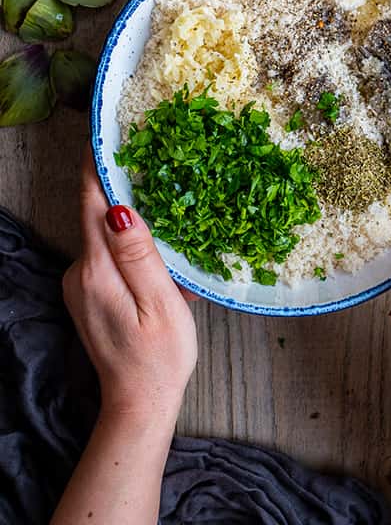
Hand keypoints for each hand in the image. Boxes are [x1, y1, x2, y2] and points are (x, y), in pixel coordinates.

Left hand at [64, 165, 197, 427]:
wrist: (140, 402)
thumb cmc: (159, 356)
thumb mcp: (160, 303)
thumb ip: (139, 254)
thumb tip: (119, 207)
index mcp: (97, 270)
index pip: (92, 200)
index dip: (100, 161)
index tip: (110, 127)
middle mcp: (80, 272)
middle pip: (97, 213)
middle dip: (125, 184)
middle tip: (156, 153)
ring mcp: (81, 284)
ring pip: (107, 234)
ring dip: (136, 218)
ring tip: (172, 198)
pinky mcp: (90, 294)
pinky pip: (111, 256)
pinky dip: (136, 247)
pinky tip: (166, 255)